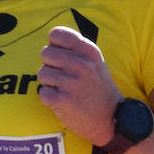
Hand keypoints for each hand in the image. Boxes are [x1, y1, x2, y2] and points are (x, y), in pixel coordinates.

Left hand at [36, 26, 121, 145]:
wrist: (111, 119)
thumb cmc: (98, 88)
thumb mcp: (95, 62)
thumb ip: (76, 49)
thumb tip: (51, 41)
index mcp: (89, 51)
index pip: (56, 34)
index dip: (53, 45)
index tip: (61, 56)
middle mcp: (82, 64)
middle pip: (45, 53)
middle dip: (50, 65)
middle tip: (63, 77)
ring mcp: (72, 83)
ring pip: (42, 73)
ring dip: (49, 83)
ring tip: (64, 90)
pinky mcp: (63, 100)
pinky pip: (43, 92)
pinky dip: (49, 99)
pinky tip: (63, 101)